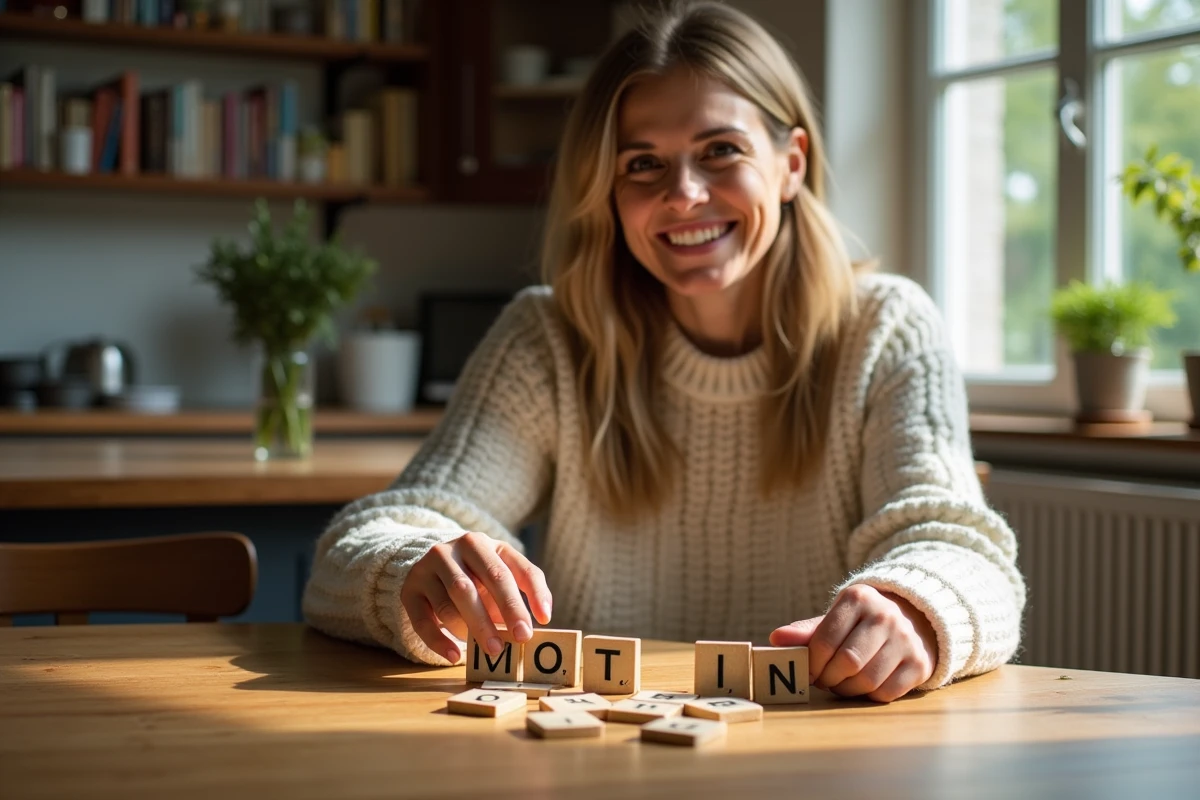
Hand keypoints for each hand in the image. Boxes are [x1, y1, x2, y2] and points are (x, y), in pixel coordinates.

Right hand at [401, 532, 551, 664]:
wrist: (432, 561)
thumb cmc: (478, 570)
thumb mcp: (502, 566)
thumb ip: (524, 587)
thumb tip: (541, 618)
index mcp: (480, 543)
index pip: (507, 570)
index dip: (528, 594)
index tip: (543, 620)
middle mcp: (450, 551)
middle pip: (473, 587)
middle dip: (498, 615)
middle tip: (518, 640)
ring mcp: (425, 569)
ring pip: (448, 605)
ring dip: (472, 630)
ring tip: (492, 650)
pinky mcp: (409, 590)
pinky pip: (422, 621)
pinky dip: (439, 642)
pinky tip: (455, 656)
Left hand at [769, 584, 937, 702]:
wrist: (912, 620)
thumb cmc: (860, 624)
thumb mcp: (834, 619)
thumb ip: (805, 631)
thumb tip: (776, 639)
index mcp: (859, 598)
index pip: (825, 640)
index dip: (811, 663)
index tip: (807, 671)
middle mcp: (886, 616)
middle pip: (848, 662)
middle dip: (828, 678)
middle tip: (822, 679)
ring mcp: (907, 640)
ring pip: (867, 680)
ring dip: (846, 689)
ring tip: (840, 682)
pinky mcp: (920, 664)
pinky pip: (886, 693)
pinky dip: (868, 695)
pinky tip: (862, 685)